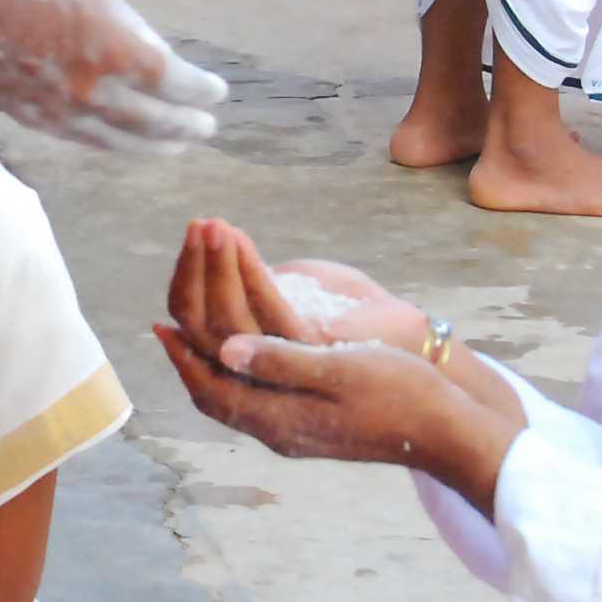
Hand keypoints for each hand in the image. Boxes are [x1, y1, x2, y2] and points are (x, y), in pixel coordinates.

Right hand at [0, 0, 228, 151]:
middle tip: (207, 127)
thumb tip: (159, 62)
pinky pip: (90, 141)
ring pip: (124, 142)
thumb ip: (131, 32)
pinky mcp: (41, 123)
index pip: (176, 84)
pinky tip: (131, 143)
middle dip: (188, 126)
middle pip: (157, 121)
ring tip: (179, 145)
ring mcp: (65, 113)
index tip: (216, 91)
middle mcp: (94, 90)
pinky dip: (118, 145)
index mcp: (114, 49)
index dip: (202, 92)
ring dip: (159, 145)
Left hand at [153, 309, 514, 502]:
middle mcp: (279, 431)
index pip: (213, 389)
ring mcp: (294, 430)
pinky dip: (235, 367)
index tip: (158, 324)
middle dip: (189, 351)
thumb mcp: (341, 369)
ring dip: (209, 357)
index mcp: (282, 420)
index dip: (182, 357)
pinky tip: (237, 348)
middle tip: (164, 315)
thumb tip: (226, 348)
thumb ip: (281, 361)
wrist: (445, 432)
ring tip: (187, 327)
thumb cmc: (401, 394)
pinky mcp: (310, 424)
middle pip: (215, 392)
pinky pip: (253, 396)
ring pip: (233, 395)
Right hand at [165, 219, 427, 357]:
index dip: (183, 296)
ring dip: (213, 266)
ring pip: (226, 321)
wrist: (420, 346)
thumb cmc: (365, 319)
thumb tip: (236, 264)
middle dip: (191, 273)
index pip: (197, 335)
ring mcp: (285, 365)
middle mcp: (260, 376)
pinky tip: (238, 239)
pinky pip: (267, 309)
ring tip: (209, 225)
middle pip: (200, 330)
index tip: (180, 256)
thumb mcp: (308, 299)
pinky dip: (247, 270)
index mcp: (253, 365)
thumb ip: (271, 287)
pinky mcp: (313, 349)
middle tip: (194, 228)